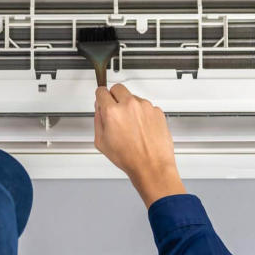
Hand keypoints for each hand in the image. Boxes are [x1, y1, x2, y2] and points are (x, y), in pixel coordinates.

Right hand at [94, 84, 186, 207]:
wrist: (151, 165)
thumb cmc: (129, 158)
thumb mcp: (101, 142)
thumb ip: (98, 121)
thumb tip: (99, 110)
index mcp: (113, 112)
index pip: (101, 92)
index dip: (100, 96)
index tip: (101, 98)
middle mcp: (129, 105)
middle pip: (118, 88)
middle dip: (114, 96)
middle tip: (115, 109)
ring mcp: (145, 107)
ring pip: (133, 98)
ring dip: (130, 106)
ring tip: (131, 126)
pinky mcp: (157, 111)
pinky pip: (146, 107)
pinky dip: (143, 114)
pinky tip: (141, 128)